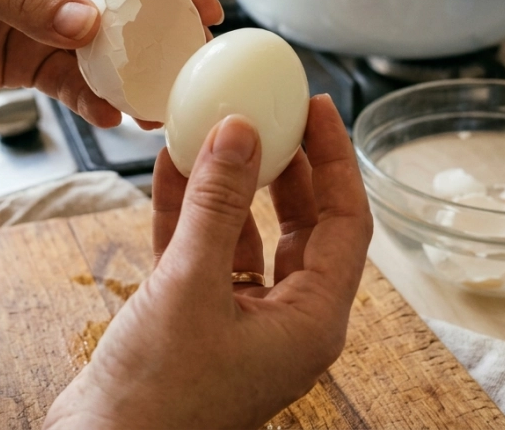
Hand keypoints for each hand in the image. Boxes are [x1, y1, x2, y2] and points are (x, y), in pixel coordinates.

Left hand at [0, 0, 221, 126]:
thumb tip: (90, 26)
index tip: (202, 7)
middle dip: (163, 35)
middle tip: (188, 68)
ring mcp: (50, 15)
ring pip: (109, 47)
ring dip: (133, 76)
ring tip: (155, 107)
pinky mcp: (29, 57)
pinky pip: (74, 80)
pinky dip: (94, 99)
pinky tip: (111, 116)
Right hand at [44, 95, 373, 428]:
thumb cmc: (159, 397)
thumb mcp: (190, 287)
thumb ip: (217, 205)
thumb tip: (240, 131)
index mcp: (310, 321)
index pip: (345, 223)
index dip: (334, 160)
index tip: (316, 108)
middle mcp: (284, 321)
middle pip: (300, 225)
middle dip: (283, 166)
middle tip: (268, 112)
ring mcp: (239, 322)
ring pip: (245, 235)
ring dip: (227, 185)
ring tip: (213, 128)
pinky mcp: (194, 321)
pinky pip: (202, 254)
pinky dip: (188, 213)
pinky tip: (173, 168)